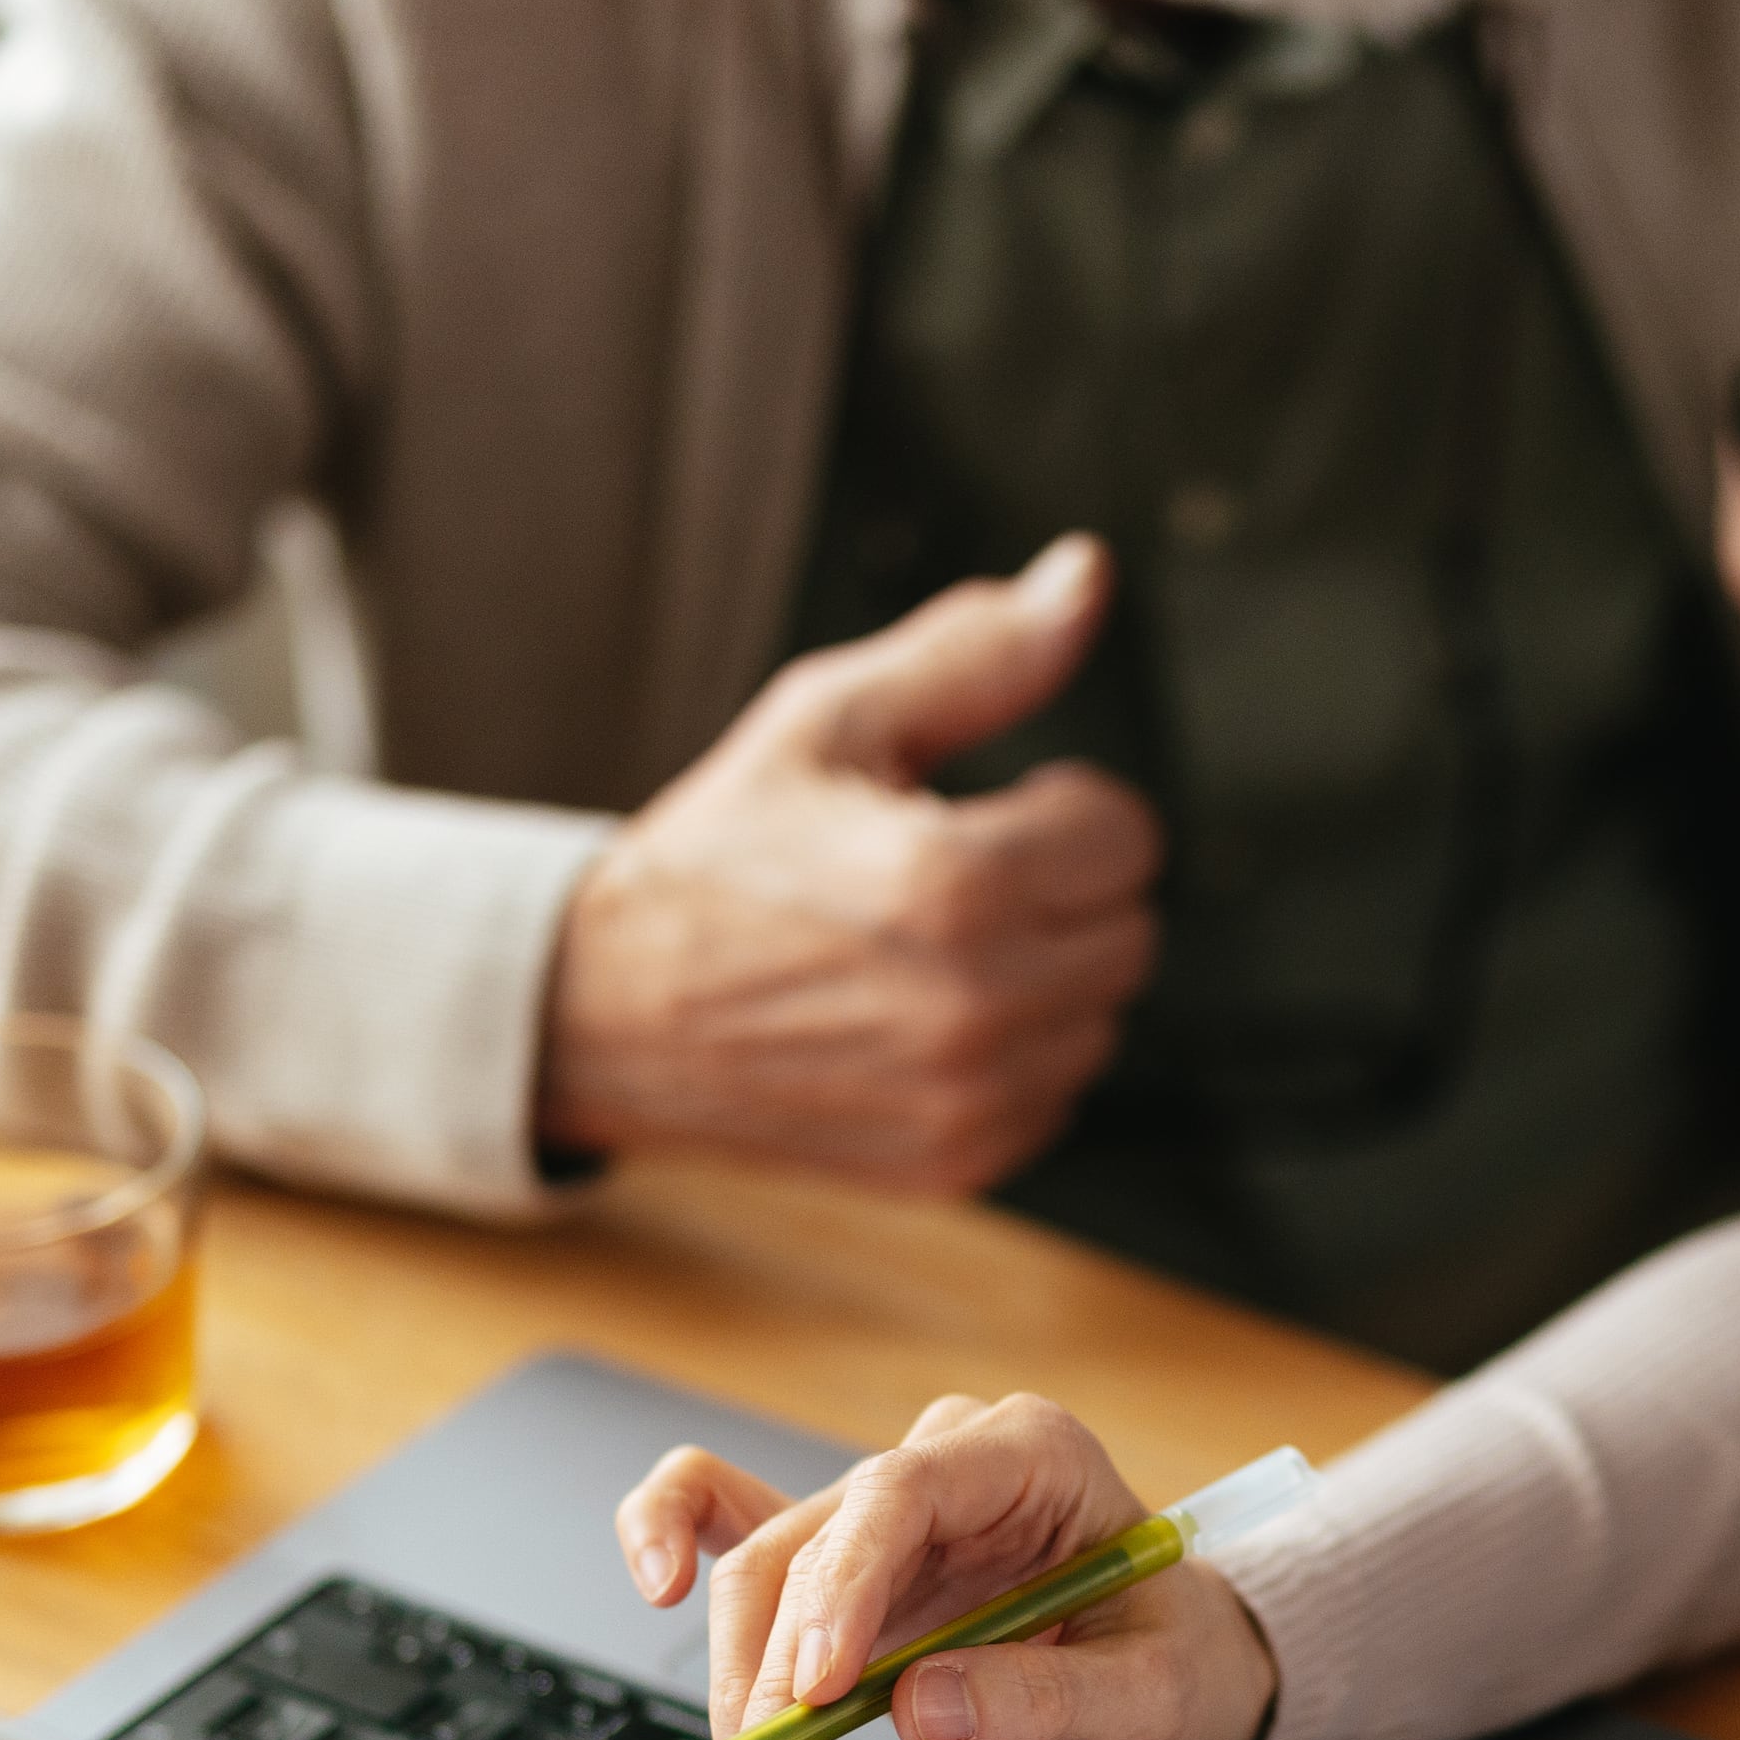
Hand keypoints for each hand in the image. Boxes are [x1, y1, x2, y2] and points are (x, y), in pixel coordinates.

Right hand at [537, 537, 1160, 1190]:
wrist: (609, 1011)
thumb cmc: (723, 853)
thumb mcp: (829, 720)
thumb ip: (977, 653)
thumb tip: (1088, 577)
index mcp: (956, 882)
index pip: (1128, 835)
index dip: (1063, 805)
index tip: (987, 808)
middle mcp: (976, 1005)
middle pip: (1131, 930)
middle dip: (1062, 890)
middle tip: (953, 877)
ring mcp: (969, 1097)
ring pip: (1102, 1017)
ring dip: (1046, 976)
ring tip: (929, 951)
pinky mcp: (956, 1162)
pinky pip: (1058, 1093)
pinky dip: (1015, 1055)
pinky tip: (920, 1019)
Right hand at [613, 1393, 1282, 1739]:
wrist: (1180, 1673)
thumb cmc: (1176, 1661)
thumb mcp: (1148, 1696)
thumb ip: (1042, 1698)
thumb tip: (917, 1710)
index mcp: (1030, 1455)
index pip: (903, 1493)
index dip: (843, 1587)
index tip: (816, 1688)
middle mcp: (945, 1464)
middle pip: (817, 1542)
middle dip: (776, 1669)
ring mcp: (886, 1509)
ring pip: (768, 1564)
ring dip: (742, 1677)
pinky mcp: (846, 1562)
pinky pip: (732, 1520)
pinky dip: (675, 1537)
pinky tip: (651, 1580)